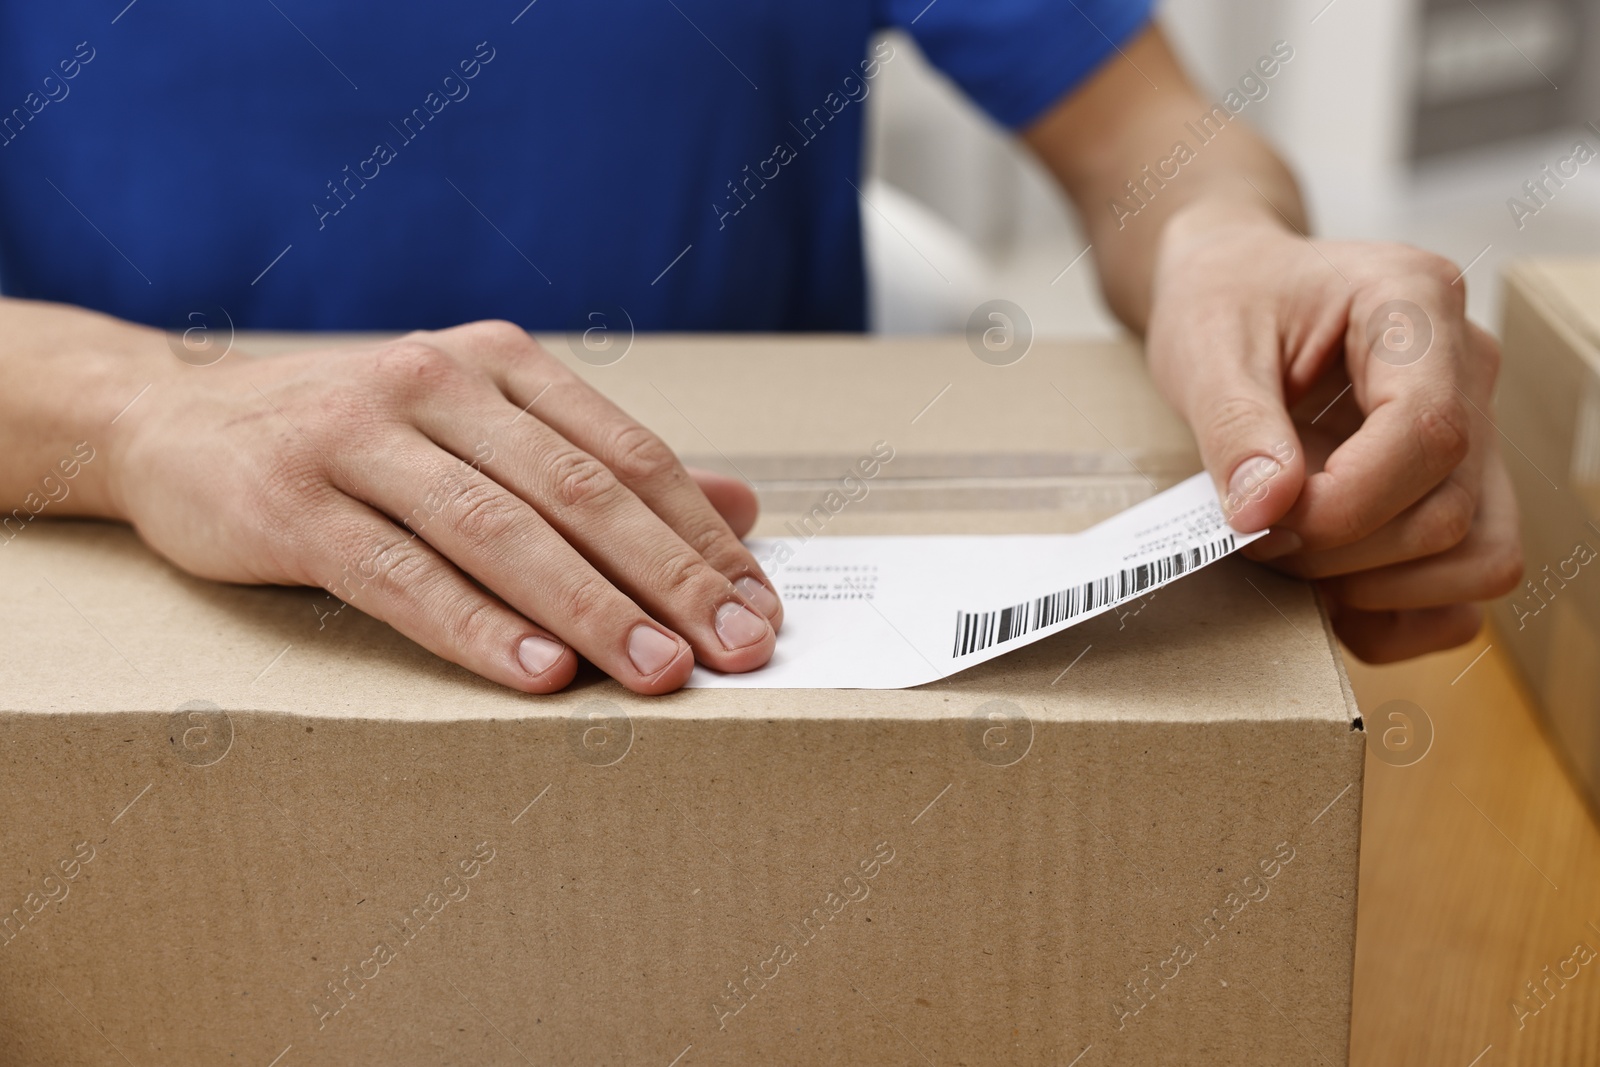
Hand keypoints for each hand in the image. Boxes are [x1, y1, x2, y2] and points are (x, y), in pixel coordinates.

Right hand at [108, 320, 781, 692]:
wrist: (173, 419)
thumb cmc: (357, 437)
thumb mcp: (483, 429)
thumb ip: (603, 468)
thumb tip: (742, 512)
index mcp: (497, 364)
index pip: (625, 455)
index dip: (700, 537)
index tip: (760, 607)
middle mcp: (435, 383)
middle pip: (578, 491)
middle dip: (670, 577)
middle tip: (739, 648)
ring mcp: (356, 437)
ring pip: (497, 530)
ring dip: (590, 608)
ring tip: (659, 671)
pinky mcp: (288, 502)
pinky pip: (400, 573)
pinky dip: (475, 627)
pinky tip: (538, 675)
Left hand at [1146, 215, 1522, 661]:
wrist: (1234, 288)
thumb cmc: (1225, 301)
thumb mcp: (1204, 348)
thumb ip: (1234, 427)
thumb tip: (1264, 511)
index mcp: (1416, 302)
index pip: (1428, 433)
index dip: (1345, 503)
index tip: (1260, 519)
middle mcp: (1468, 367)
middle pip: (1449, 508)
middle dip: (1341, 550)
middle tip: (1255, 536)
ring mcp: (1478, 433)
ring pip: (1481, 554)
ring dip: (1378, 587)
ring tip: (1292, 558)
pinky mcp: (1462, 486)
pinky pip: (1468, 581)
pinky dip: (1402, 612)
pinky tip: (1329, 595)